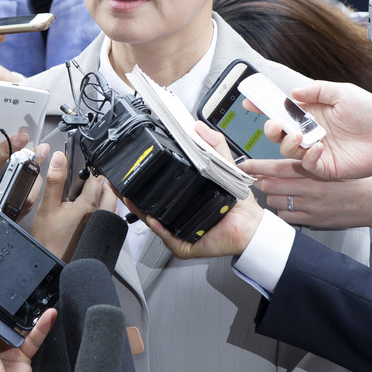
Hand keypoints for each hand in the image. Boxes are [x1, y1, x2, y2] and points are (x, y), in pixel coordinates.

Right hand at [30, 150, 115, 260]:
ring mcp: (104, 226)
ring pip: (112, 203)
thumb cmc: (49, 241)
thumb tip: (59, 158)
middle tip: (83, 182)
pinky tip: (90, 212)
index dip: (88, 171)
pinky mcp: (103, 235)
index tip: (80, 169)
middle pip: (108, 189)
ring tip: (86, 195)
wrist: (53, 265)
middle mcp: (101, 215)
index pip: (96, 178)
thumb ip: (55, 181)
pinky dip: (104, 209)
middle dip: (98, 182)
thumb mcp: (47, 207)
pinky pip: (111, 216)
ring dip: (103, 195)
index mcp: (89, 205)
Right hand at [124, 123, 262, 258]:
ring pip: (153, 222)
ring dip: (139, 210)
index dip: (144, 180)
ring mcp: (179, 230)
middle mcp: (178, 214)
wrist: (251, 226)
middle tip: (120, 183)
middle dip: (132, 195)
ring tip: (130, 198)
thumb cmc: (238, 204)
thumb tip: (199, 128)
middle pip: (149, 206)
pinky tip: (154, 219)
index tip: (133, 168)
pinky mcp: (185, 244)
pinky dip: (160, 229)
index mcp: (184, 198)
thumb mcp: (224, 167)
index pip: (159, 189)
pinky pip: (168, 237)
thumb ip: (214, 145)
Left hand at [239, 158, 371, 240]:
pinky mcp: (315, 222)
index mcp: (314, 169)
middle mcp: (309, 189)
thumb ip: (313, 159)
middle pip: (270, 186)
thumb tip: (293, 154)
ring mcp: (311, 208)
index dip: (256, 166)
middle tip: (253, 177)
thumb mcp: (337, 162)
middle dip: (260, 181)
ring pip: (276, 203)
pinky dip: (284, 212)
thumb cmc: (362, 178)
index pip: (276, 166)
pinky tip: (289, 205)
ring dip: (272, 196)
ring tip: (273, 190)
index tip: (243, 165)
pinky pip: (288, 218)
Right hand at [253, 80, 371, 179]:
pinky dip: (308, 157)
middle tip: (275, 125)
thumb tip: (293, 93)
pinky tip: (318, 148)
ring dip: (289, 143)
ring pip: (289, 150)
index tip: (250, 103)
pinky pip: (308, 165)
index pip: (282, 110)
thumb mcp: (343, 92)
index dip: (264, 106)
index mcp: (312, 114)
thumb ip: (316, 91)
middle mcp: (311, 132)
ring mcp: (316, 150)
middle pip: (279, 133)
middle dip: (271, 129)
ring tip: (301, 135)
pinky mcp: (325, 167)